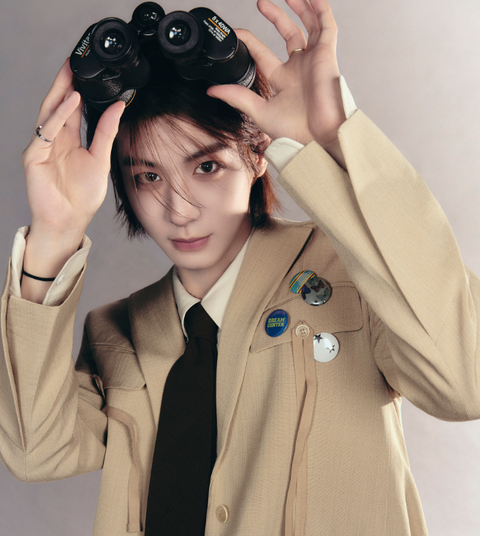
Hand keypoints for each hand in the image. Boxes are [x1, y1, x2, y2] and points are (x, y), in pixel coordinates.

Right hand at [22, 59, 123, 256]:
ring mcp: (42, 146)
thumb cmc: (83, 196)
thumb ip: (106, 132)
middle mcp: (55, 139)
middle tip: (75, 59)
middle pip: (58, 104)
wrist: (69, 221)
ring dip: (60, 91)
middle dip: (65, 82)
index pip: (72, 108)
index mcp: (69, 139)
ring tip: (71, 71)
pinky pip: (46, 130)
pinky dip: (58, 115)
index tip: (87, 70)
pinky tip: (70, 100)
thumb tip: (118, 106)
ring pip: (49, 112)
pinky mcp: (34, 156)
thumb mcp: (101, 160)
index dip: (78, 88)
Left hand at [207, 0, 345, 165]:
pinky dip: (320, 9)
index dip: (250, 41)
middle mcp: (297, 68)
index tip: (236, 33)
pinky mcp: (326, 54)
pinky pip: (326, 25)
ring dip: (299, 8)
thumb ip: (238, 98)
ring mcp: (312, 59)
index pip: (263, 53)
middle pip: (287, 34)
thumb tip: (213, 91)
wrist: (319, 137)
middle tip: (261, 3)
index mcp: (281, 80)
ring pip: (307, 25)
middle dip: (275, 17)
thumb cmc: (296, 132)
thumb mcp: (260, 112)